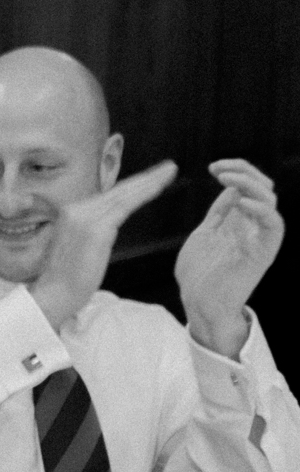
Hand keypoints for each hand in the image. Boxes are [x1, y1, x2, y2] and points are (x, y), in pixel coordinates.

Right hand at [29, 160, 176, 328]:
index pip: (107, 196)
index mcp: (71, 212)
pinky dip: (144, 193)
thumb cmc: (66, 278)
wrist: (53, 293)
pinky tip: (159, 186)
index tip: (150, 178)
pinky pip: (125, 206)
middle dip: (146, 177)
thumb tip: (107, 226)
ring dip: (150, 181)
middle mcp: (76, 209)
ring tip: (170, 171)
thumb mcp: (77, 246)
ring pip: (124, 195)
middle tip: (169, 167)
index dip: (131, 186)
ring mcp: (85, 217)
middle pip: (117, 191)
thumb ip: (91, 230)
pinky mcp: (96, 228)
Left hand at [177, 159, 281, 356]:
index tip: (213, 167)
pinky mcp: (262, 252)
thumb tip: (231, 187)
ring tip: (226, 179)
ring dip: (250, 184)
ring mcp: (259, 238)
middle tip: (217, 169)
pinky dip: (261, 210)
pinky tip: (240, 202)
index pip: (250, 186)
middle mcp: (253, 226)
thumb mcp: (206, 233)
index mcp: (240, 220)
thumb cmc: (200, 272)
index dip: (236, 170)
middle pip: (264, 187)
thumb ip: (220, 212)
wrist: (198, 303)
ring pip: (270, 200)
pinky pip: (274, 226)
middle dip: (244, 171)